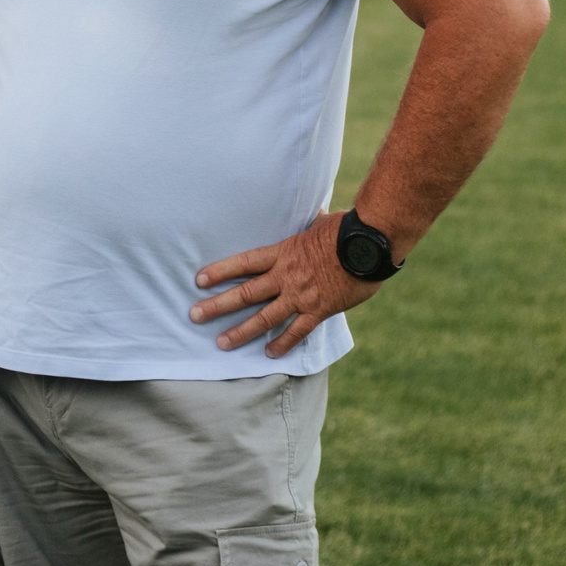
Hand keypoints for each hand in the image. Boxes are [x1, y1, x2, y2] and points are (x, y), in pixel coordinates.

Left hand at [189, 211, 378, 358]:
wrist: (370, 247)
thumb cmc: (347, 229)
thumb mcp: (321, 222)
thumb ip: (311, 223)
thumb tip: (316, 211)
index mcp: (283, 253)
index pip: (244, 263)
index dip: (220, 271)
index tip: (199, 280)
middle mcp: (286, 276)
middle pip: (245, 293)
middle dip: (218, 306)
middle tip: (195, 316)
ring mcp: (301, 296)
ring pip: (265, 318)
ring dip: (242, 331)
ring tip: (222, 343)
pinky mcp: (319, 310)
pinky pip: (298, 331)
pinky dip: (284, 344)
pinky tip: (270, 354)